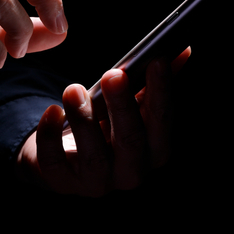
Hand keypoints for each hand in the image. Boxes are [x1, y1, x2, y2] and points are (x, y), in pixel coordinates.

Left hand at [17, 48, 190, 196]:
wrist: (70, 155)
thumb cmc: (108, 125)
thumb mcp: (133, 104)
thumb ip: (156, 82)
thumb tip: (182, 50)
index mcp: (155, 149)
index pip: (162, 121)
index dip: (161, 91)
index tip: (156, 60)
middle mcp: (132, 172)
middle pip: (130, 140)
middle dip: (122, 106)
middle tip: (112, 74)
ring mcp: (97, 182)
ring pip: (93, 155)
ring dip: (84, 119)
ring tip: (73, 89)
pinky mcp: (64, 183)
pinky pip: (55, 164)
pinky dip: (51, 137)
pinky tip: (51, 111)